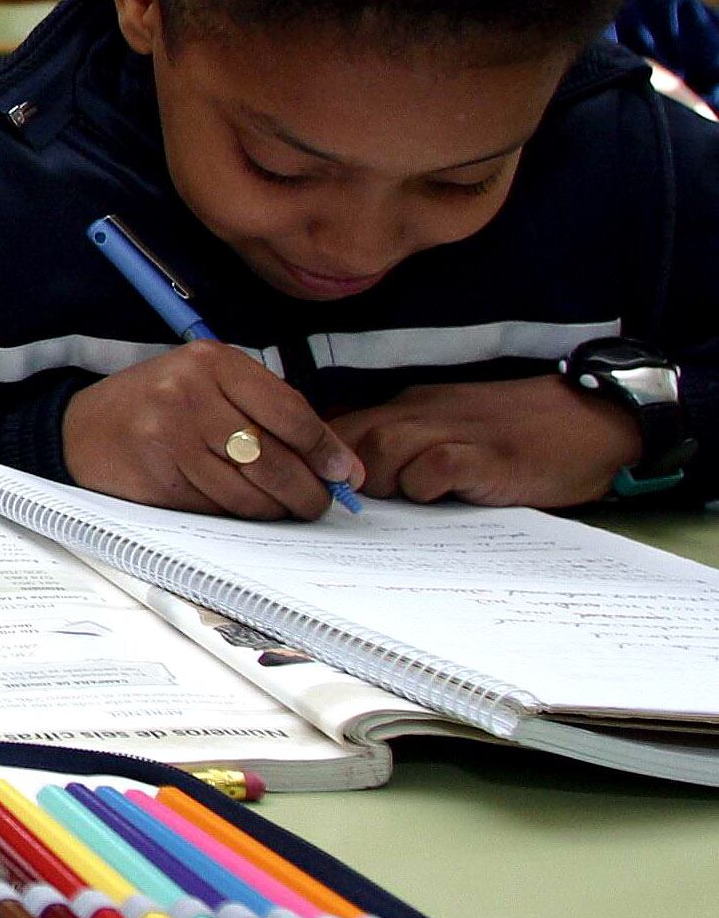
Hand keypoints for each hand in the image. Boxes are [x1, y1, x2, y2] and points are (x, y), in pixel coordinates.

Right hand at [61, 340, 362, 519]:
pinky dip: (236, 516)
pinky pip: (217, 509)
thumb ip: (272, 414)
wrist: (81, 430)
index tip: (343, 474)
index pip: (289, 412)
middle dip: (306, 491)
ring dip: (274, 509)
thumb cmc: (159, 407)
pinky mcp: (156, 477)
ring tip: (280, 508)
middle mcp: (188, 393)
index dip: (324, 450)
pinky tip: (237, 507)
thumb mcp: (210, 388)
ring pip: (248, 492)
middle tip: (318, 503)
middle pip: (273, 458)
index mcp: (211, 361)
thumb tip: (341, 467)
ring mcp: (168, 437)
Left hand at [329, 376, 636, 508]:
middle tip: (360, 509)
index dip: (324, 460)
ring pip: (384, 448)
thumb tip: (354, 480)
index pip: (343, 425)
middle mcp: (426, 413)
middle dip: (345, 477)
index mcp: (413, 407)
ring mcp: (458, 432)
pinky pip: (436, 466)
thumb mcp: (453, 426)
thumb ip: (407, 443)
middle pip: (354, 438)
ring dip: (382, 482)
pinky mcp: (489, 456)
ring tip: (403, 504)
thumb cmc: (520, 431)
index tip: (325, 491)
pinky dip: (426, 485)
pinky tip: (440, 499)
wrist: (594, 417)